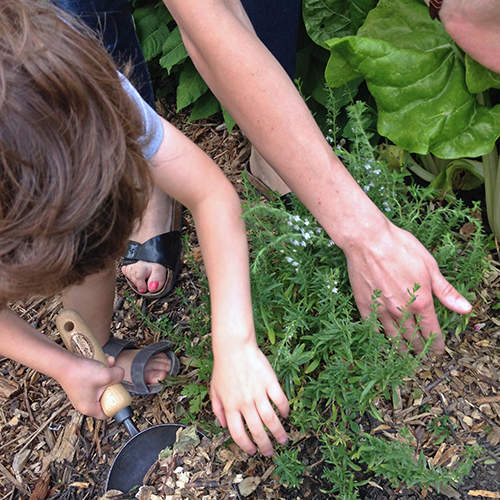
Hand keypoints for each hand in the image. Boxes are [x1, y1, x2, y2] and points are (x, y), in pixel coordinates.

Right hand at [58, 354, 124, 419]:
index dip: (116, 405)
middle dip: (113, 382)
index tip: (121, 394)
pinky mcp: (81, 384)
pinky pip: (95, 378)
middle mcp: (84, 403)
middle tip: (115, 374)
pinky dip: (100, 369)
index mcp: (89, 408)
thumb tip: (122, 374)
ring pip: (102, 384)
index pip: (107, 414)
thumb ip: (118, 376)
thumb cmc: (79, 372)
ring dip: (108, 372)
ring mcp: (82, 393)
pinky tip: (103, 359)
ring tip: (109, 362)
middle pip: (106, 396)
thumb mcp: (105, 375)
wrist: (62, 362)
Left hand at [210, 342, 288, 455]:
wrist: (234, 347)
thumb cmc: (223, 367)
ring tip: (283, 440)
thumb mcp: (214, 389)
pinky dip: (284, 410)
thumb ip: (217, 408)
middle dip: (265, 445)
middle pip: (257, 430)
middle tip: (270, 452)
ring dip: (278, 432)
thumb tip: (222, 425)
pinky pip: (280, 400)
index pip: (238, 433)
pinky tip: (285, 415)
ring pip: (270, 419)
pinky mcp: (270, 382)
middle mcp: (244, 402)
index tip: (252, 451)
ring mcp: (258, 392)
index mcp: (230, 406)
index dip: (246, 445)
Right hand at [345, 222, 471, 353]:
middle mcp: (402, 310)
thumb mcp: (430, 266)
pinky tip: (382, 340)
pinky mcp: (365, 305)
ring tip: (405, 355)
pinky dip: (379, 337)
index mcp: (421, 302)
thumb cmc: (400, 248)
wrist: (369, 241)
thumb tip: (465, 309)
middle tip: (423, 355)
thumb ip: (446, 292)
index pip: (432, 331)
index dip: (437, 344)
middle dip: (420, 349)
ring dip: (401, 348)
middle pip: (413, 338)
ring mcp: (381, 309)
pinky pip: (373, 328)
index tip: (439, 351)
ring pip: (393, 336)